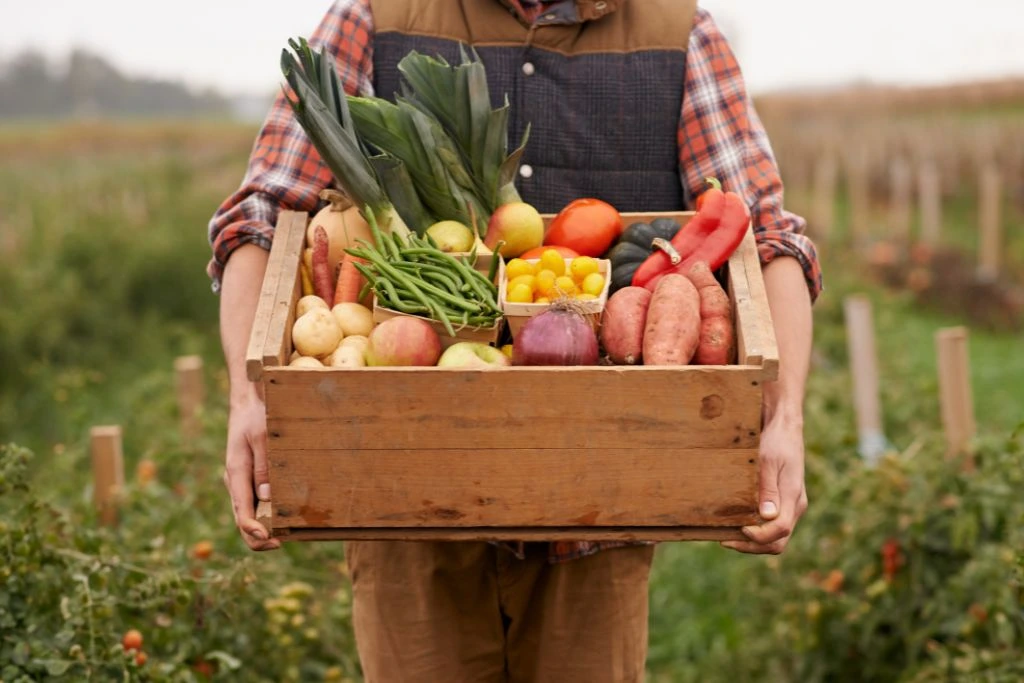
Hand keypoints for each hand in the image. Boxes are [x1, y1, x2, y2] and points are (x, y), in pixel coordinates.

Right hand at [223, 395, 280, 550]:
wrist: (248, 401)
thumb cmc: (256, 416)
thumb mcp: (262, 438)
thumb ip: (264, 468)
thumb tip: (267, 498)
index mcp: (236, 474)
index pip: (241, 512)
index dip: (255, 532)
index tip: (272, 540)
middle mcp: (236, 482)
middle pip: (242, 520)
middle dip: (259, 537)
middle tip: (282, 543)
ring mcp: (241, 482)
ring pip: (248, 514)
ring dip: (264, 528)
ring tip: (287, 535)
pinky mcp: (249, 478)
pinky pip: (254, 502)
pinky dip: (265, 515)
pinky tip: (283, 517)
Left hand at [722, 416, 807, 554]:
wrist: (784, 427)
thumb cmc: (776, 441)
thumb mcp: (768, 461)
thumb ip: (768, 489)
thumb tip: (767, 517)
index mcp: (793, 497)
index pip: (780, 530)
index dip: (758, 537)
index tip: (738, 530)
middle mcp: (794, 506)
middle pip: (778, 541)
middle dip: (752, 546)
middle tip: (725, 540)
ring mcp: (790, 505)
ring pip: (775, 537)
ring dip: (752, 542)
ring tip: (727, 535)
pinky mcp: (783, 502)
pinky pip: (772, 526)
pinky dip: (755, 531)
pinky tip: (736, 524)